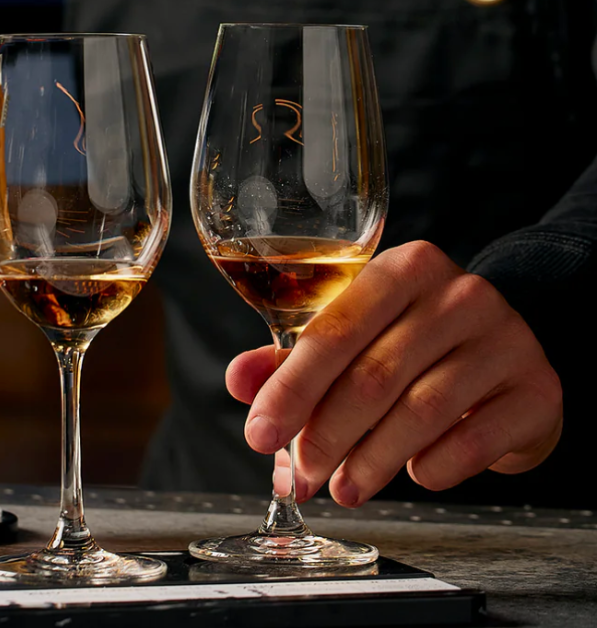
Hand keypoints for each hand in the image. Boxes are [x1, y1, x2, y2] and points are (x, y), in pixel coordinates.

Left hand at [227, 240, 562, 506]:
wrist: (506, 361)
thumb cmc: (413, 349)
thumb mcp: (353, 340)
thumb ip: (290, 358)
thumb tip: (240, 380)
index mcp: (402, 270)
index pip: (333, 330)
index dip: (290, 390)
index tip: (259, 434)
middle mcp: (459, 294)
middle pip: (374, 376)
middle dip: (326, 436)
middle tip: (300, 476)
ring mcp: (506, 340)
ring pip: (421, 412)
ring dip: (371, 462)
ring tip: (343, 489)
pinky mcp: (538, 389)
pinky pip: (473, 441)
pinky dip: (433, 467)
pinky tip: (415, 475)